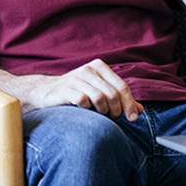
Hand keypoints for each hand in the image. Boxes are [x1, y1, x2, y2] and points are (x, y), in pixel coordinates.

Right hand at [27, 59, 142, 120]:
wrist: (46, 92)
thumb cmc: (76, 92)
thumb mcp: (99, 92)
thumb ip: (119, 100)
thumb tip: (139, 110)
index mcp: (100, 67)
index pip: (122, 86)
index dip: (129, 104)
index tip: (132, 118)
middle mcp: (89, 69)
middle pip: (113, 94)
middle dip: (116, 111)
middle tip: (111, 118)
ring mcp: (77, 78)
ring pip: (101, 99)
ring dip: (103, 112)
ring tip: (99, 116)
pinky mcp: (66, 89)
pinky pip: (84, 102)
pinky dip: (88, 110)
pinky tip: (85, 112)